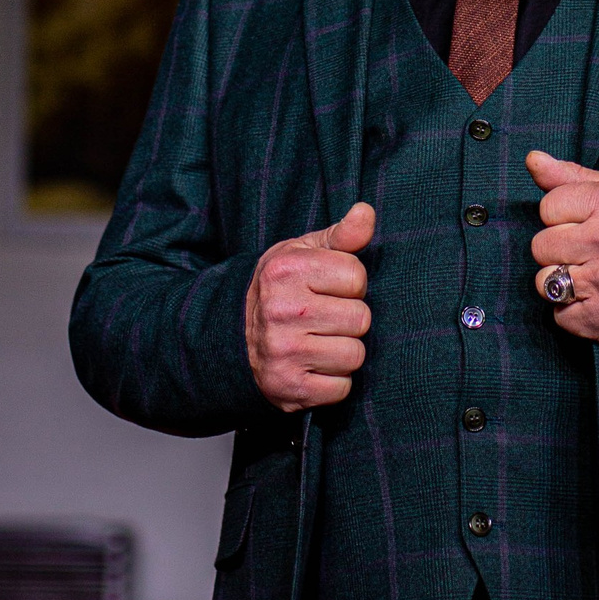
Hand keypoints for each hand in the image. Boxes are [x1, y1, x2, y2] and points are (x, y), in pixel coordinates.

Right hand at [245, 201, 375, 411]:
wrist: (231, 338)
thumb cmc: (280, 290)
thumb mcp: (301, 253)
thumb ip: (340, 235)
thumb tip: (367, 212)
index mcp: (286, 270)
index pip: (357, 276)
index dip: (349, 284)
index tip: (329, 288)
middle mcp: (282, 310)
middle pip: (360, 318)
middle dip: (349, 318)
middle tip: (324, 318)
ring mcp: (284, 352)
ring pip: (355, 354)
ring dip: (344, 351)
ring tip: (319, 342)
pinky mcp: (289, 388)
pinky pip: (342, 388)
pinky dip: (334, 381)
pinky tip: (314, 367)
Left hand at [527, 153, 598, 348]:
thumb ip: (571, 176)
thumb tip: (532, 159)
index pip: (547, 206)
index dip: (564, 217)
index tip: (589, 224)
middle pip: (541, 244)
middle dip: (560, 250)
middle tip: (593, 253)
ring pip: (544, 281)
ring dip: (563, 283)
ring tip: (594, 277)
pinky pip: (559, 315)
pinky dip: (574, 313)